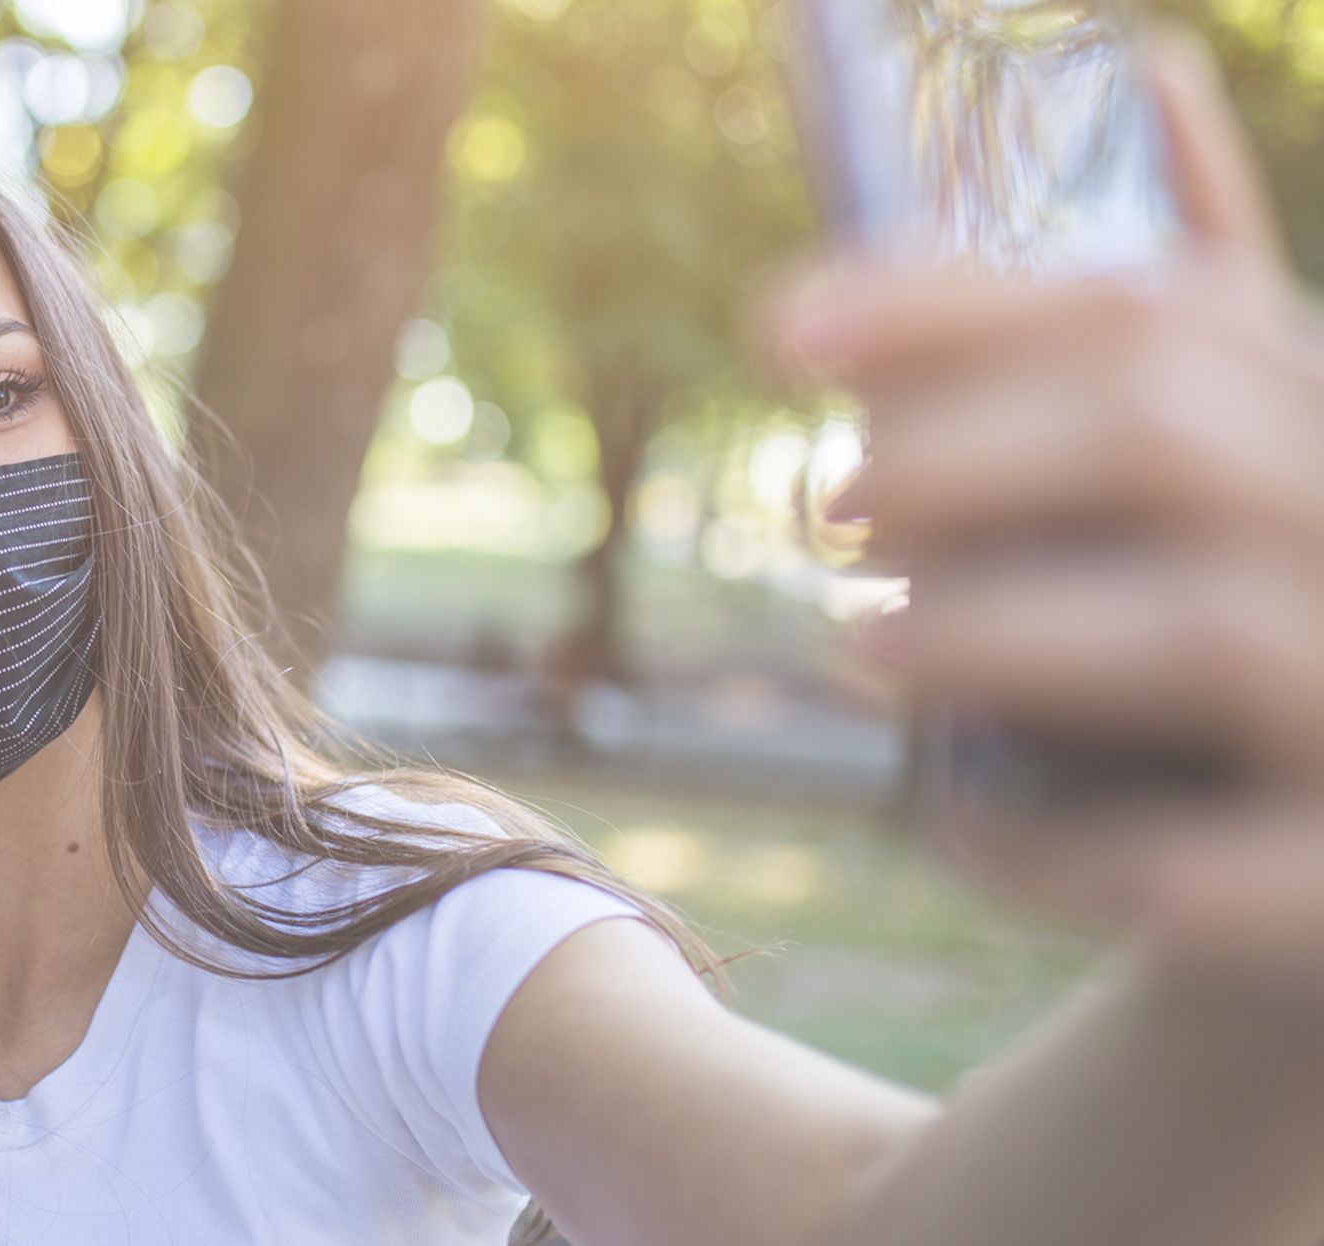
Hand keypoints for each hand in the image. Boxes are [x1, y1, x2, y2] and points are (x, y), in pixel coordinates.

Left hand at [764, 31, 1323, 996]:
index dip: (953, 303)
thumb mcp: (1227, 479)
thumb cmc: (1243, 667)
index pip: (1163, 310)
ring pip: (1205, 631)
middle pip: (1173, 439)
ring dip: (986, 631)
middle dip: (956, 458)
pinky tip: (952, 830)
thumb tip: (1145, 60)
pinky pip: (1202, 873)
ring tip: (856, 648)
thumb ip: (1182, 330)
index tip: (779, 329)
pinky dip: (1047, 849)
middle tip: (825, 507)